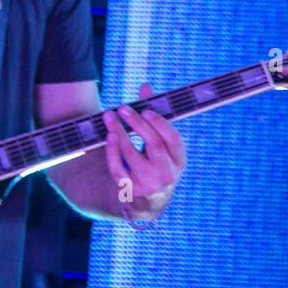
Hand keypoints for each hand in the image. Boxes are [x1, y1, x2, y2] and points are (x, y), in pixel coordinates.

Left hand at [102, 83, 186, 220]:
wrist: (146, 201)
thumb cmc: (153, 162)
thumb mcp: (158, 143)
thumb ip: (152, 116)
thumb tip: (146, 86)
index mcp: (179, 161)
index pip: (173, 140)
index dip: (160, 124)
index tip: (146, 110)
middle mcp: (167, 175)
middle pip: (154, 145)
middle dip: (137, 124)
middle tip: (123, 108)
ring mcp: (149, 185)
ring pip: (132, 155)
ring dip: (119, 133)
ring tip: (110, 117)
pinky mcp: (130, 191)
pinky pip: (118, 169)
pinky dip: (112, 151)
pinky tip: (109, 136)